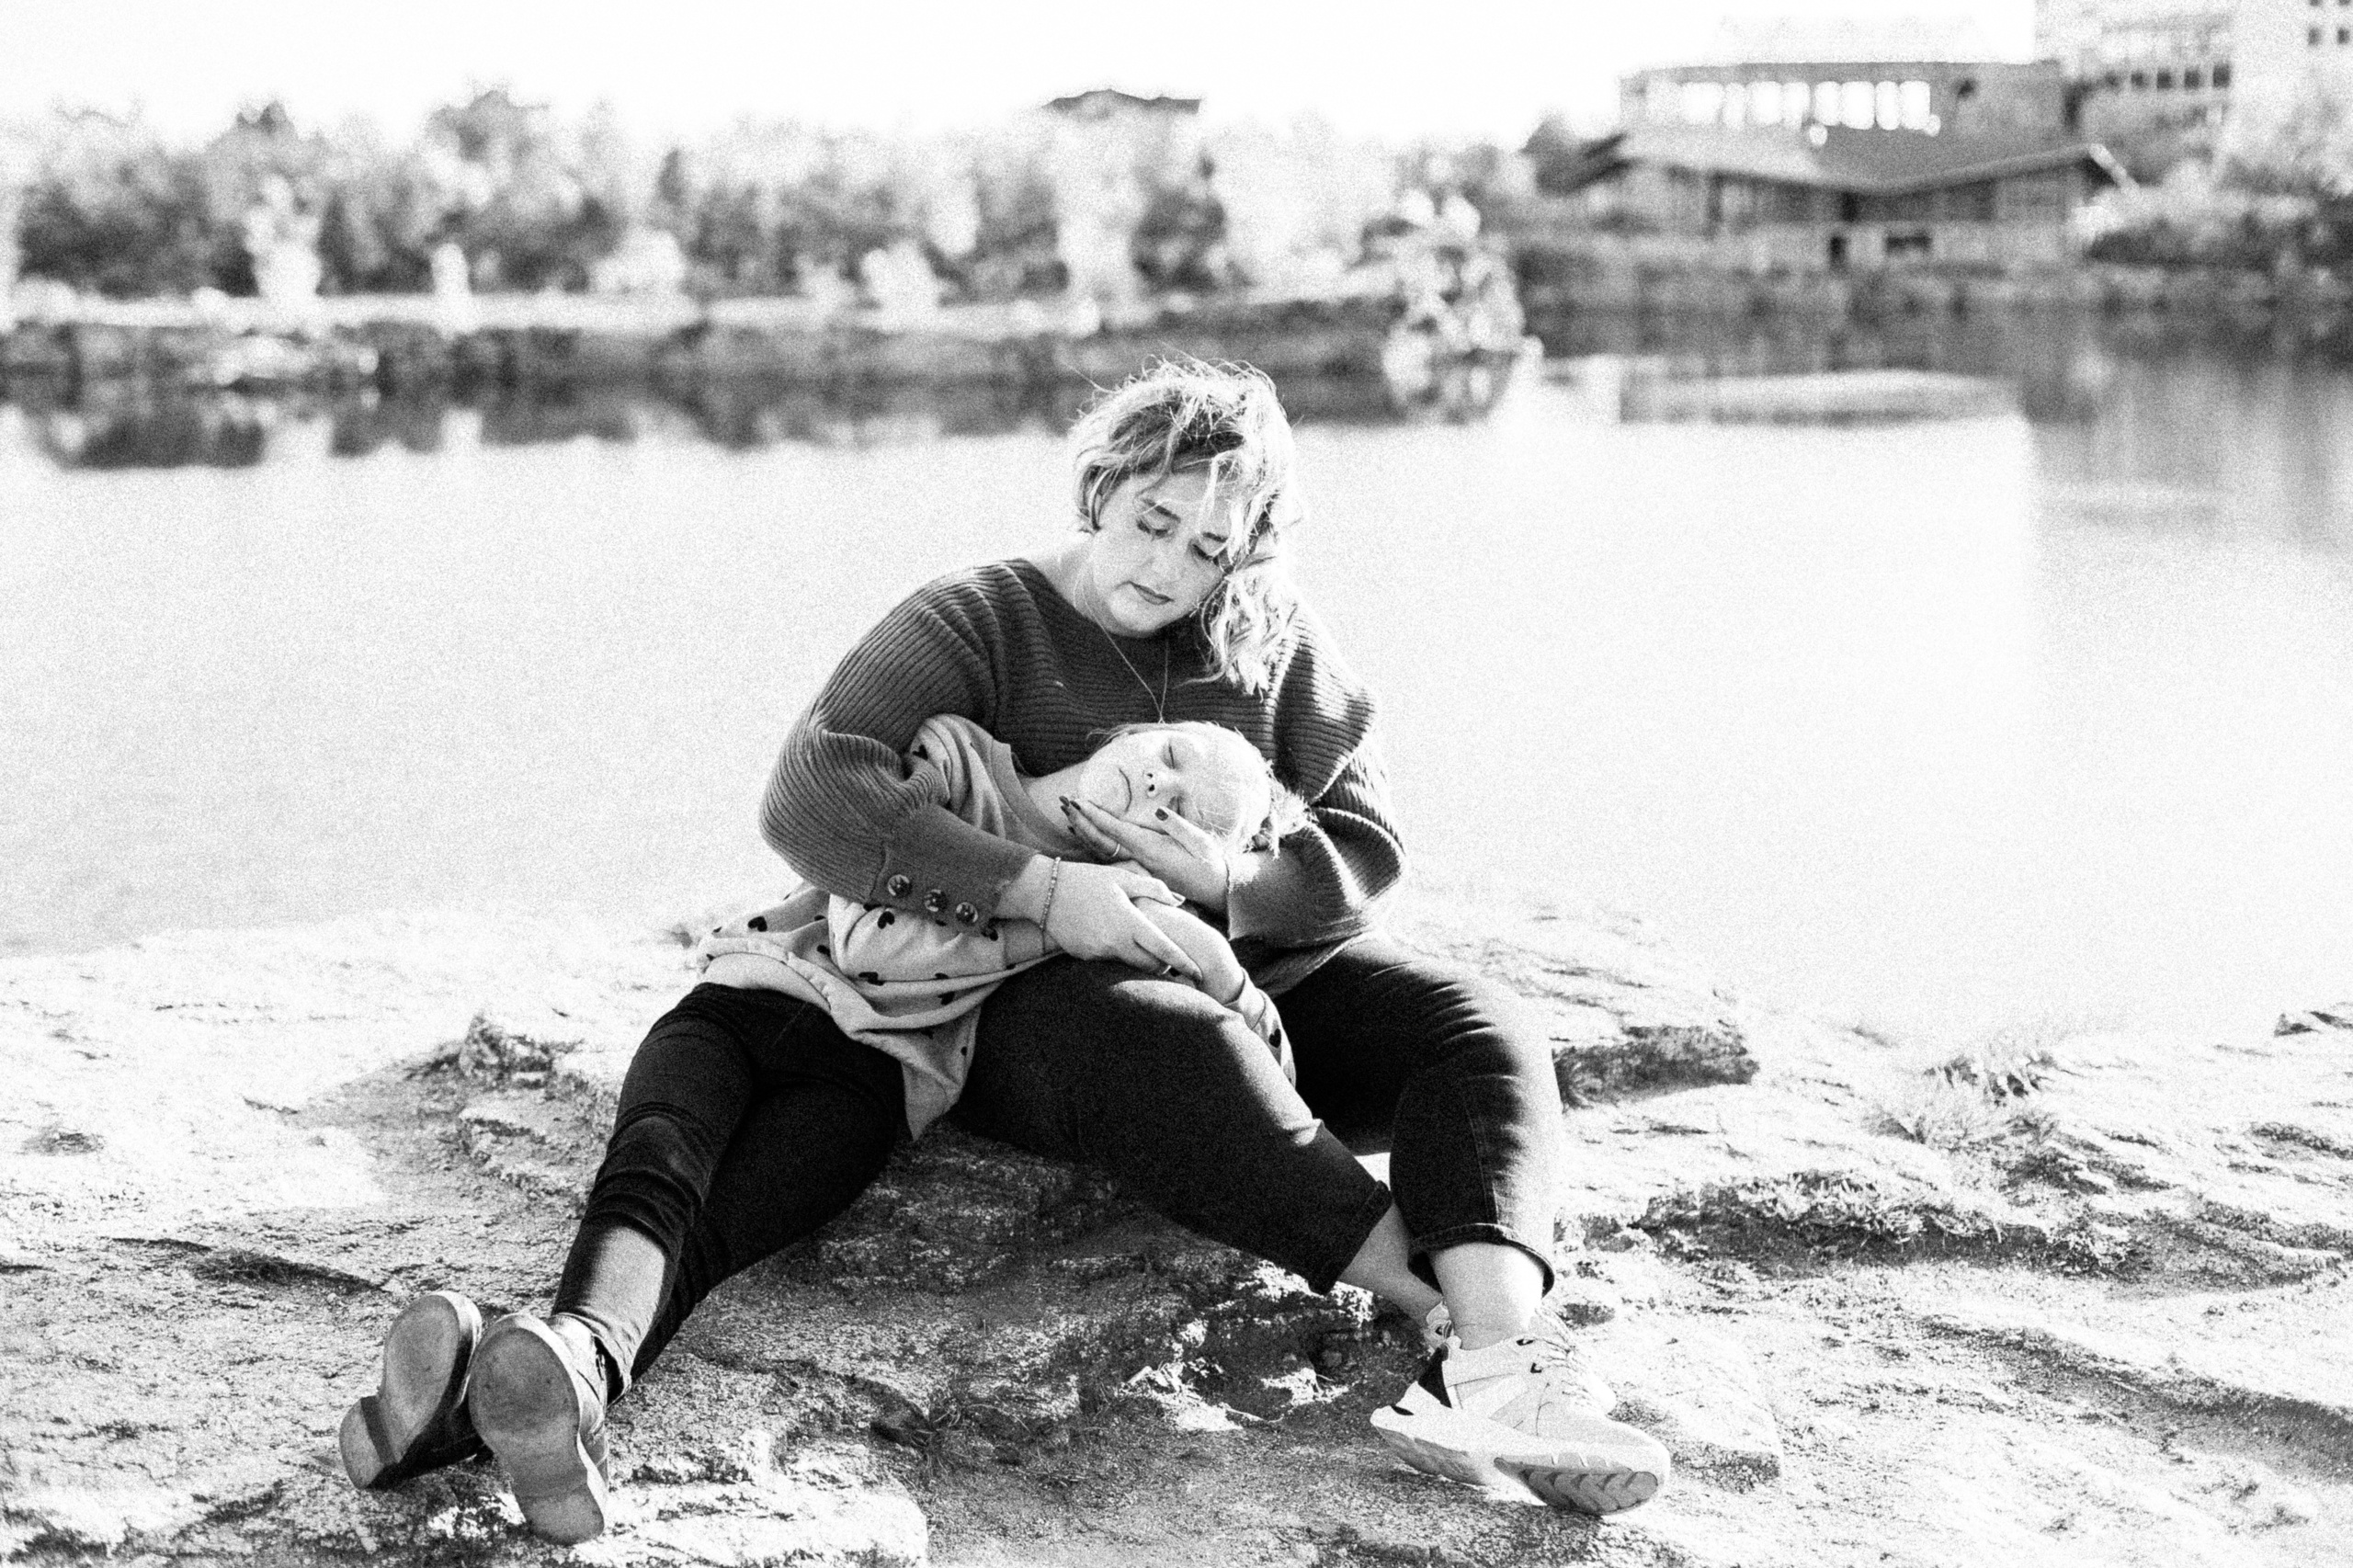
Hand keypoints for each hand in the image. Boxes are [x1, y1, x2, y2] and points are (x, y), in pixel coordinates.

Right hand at [1040, 859, 1203, 980]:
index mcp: (1130, 922)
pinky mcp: (1085, 956)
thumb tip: (1178, 900)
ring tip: (1144, 947)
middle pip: (1150, 966)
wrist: (1044, 891)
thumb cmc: (1087, 879)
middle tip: (1172, 960)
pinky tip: (1113, 937)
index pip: (1164, 950)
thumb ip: (1153, 888)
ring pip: (1130, 964)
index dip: (1184, 962)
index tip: (1199, 972)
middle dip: (1164, 966)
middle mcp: (1115, 942)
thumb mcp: (1121, 876)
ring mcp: (1099, 952)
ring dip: (1140, 959)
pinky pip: (1109, 959)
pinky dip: (1118, 952)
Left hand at [1060, 797, 1230, 908]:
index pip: (1116, 830)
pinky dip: (1094, 845)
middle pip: (1101, 841)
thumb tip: (1158, 812)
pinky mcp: (1138, 873)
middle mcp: (1138, 861)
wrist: (1215, 892)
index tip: (1078, 802)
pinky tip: (1085, 837)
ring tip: (1068, 817)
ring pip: (1102, 852)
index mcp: (1151, 850)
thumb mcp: (1200, 841)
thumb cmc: (1209, 863)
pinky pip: (1109, 858)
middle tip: (1063, 803)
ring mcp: (1137, 869)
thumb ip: (1178, 826)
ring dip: (1084, 833)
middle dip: (1081, 822)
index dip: (1095, 816)